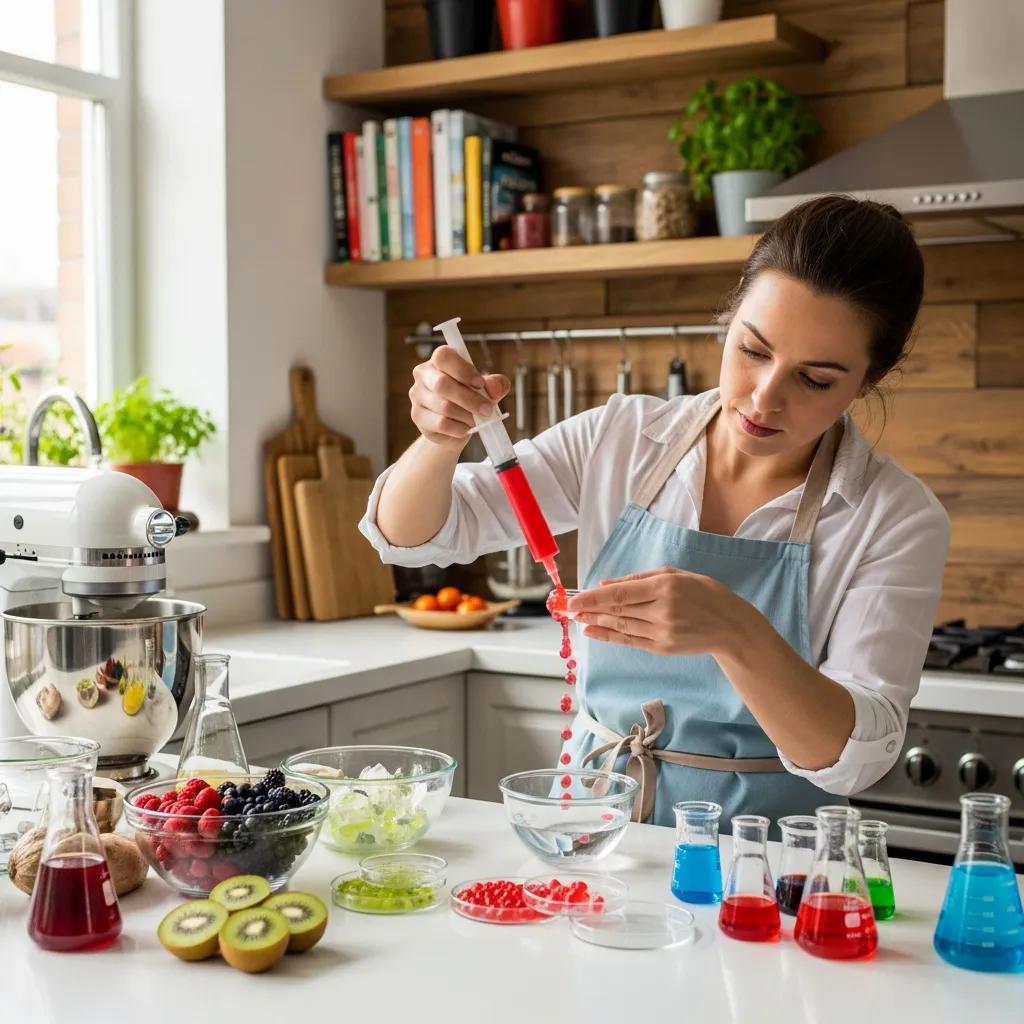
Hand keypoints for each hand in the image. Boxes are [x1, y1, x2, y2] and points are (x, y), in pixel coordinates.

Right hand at [409, 346, 509, 449]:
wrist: (455, 426)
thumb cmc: (470, 400)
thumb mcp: (487, 390)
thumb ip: (496, 384)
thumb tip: (495, 388)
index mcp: (439, 360)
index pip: (444, 357)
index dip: (463, 370)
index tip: (480, 384)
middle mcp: (424, 374)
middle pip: (442, 384)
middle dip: (470, 399)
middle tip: (487, 410)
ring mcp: (417, 395)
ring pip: (444, 406)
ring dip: (467, 416)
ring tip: (476, 420)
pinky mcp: (418, 416)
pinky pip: (441, 423)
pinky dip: (459, 428)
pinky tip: (465, 428)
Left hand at [567, 566, 750, 656]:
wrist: (731, 626)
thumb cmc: (705, 593)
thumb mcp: (675, 574)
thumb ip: (639, 578)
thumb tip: (606, 583)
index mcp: (665, 587)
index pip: (621, 593)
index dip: (594, 597)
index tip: (574, 599)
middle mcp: (662, 610)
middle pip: (617, 610)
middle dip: (590, 610)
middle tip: (568, 609)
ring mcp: (662, 632)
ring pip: (621, 626)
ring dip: (596, 623)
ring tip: (577, 619)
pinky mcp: (662, 647)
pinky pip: (629, 641)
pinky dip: (609, 636)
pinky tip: (593, 633)